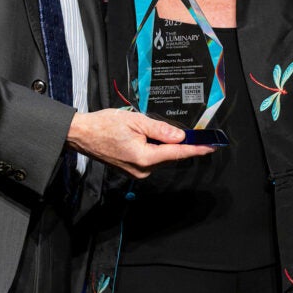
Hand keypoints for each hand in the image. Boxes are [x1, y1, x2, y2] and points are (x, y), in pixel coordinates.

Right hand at [66, 109, 214, 178]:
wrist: (82, 135)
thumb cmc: (104, 125)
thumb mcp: (136, 121)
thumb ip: (160, 129)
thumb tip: (180, 137)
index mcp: (144, 157)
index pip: (177, 153)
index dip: (195, 149)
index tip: (210, 147)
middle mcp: (142, 169)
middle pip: (169, 154)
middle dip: (174, 141)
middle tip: (167, 126)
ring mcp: (136, 171)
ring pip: (159, 156)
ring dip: (160, 142)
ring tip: (141, 128)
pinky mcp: (132, 169)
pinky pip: (149, 157)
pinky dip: (151, 147)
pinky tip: (140, 136)